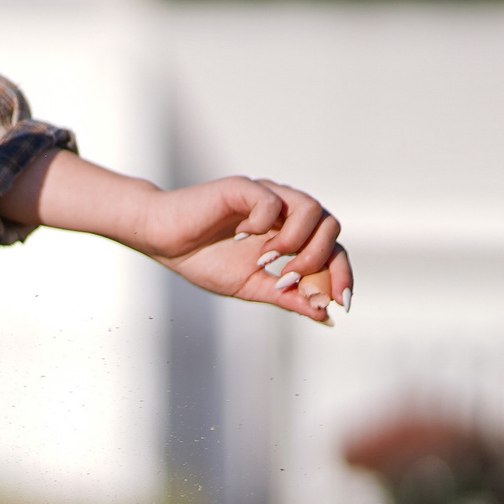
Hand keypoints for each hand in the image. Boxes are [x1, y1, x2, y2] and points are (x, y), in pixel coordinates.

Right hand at [140, 175, 350, 323]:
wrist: (162, 240)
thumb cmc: (201, 259)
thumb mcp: (251, 286)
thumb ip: (287, 297)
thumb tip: (325, 315)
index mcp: (290, 234)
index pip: (332, 248)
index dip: (341, 274)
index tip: (340, 303)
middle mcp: (284, 211)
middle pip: (330, 226)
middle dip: (318, 260)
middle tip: (288, 278)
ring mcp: (265, 196)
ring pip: (310, 208)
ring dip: (297, 242)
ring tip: (267, 260)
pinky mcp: (242, 188)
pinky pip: (271, 201)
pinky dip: (263, 224)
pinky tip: (240, 238)